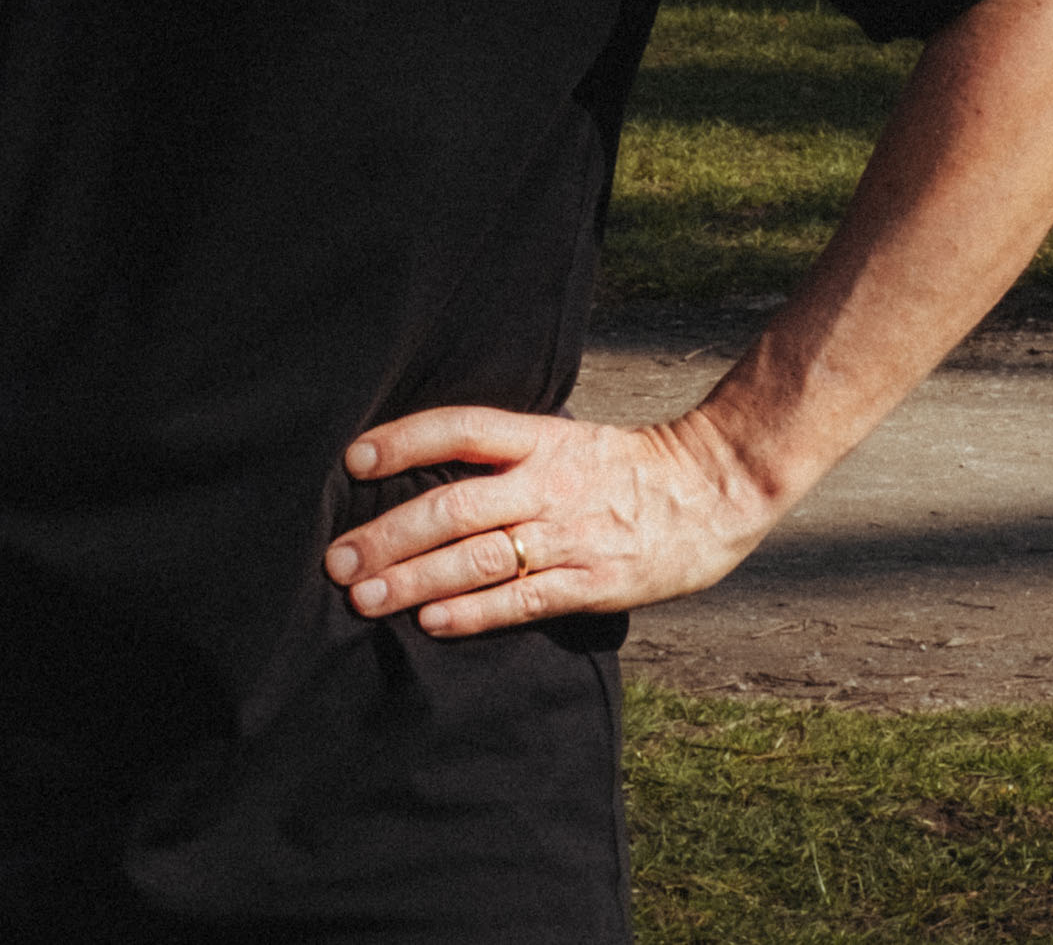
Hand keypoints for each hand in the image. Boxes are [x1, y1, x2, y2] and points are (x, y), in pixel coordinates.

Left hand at [321, 404, 777, 641]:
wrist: (715, 489)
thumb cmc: (623, 467)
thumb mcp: (564, 439)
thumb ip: (504, 454)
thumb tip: (421, 469)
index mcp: (540, 440)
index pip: (461, 429)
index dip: (404, 441)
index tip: (352, 461)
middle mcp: (549, 484)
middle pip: (454, 506)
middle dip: (388, 535)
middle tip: (337, 561)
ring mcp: (572, 535)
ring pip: (479, 558)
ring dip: (415, 580)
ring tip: (364, 598)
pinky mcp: (595, 583)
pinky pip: (524, 600)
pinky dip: (474, 614)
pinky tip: (431, 623)